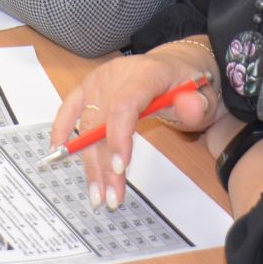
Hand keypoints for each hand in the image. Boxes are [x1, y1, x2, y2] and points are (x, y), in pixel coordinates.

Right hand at [49, 40, 219, 210]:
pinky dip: (61, 131)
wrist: (175, 66)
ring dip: (89, 162)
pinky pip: (69, 108)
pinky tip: (58, 153)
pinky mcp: (88, 88)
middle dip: (105, 165)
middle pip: (102, 122)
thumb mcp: (204, 94)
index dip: (118, 136)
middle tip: (112, 197)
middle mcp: (115, 75)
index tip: (121, 169)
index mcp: (144, 73)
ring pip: (86, 125)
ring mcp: (98, 81)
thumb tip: (190, 109)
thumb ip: (198, 104)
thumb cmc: (187, 83)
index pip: (124, 105)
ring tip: (98, 194)